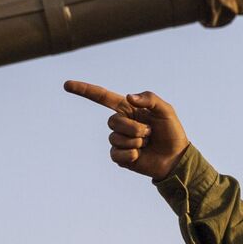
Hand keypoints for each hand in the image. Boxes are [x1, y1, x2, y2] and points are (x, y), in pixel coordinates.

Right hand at [63, 80, 189, 178]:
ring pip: (115, 139)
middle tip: (149, 133)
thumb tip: (128, 97)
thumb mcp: (166, 110)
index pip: (102, 97)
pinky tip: (140, 156)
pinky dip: (131, 156)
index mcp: (128, 109)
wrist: (175, 158)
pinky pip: (116, 154)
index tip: (67, 84)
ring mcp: (119, 141)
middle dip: (134, 128)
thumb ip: (149, 98)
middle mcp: (121, 123)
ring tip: (147, 143)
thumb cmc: (172, 132)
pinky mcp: (120, 157)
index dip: (85, 90)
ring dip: (135, 142)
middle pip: (113, 122)